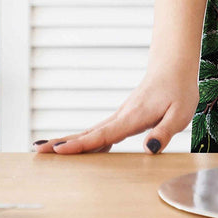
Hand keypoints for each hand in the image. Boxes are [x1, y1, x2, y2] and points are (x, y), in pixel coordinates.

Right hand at [33, 63, 197, 154]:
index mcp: (133, 117)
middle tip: (36, 151)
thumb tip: (148, 150)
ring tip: (45, 151)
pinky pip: (100, 131)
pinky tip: (76, 148)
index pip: (103, 134)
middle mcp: (121, 116)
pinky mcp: (123, 117)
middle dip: (62, 142)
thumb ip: (164, 132)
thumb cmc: (179, 90)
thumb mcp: (180, 113)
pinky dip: (84, 139)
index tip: (59, 151)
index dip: (81, 145)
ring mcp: (120, 116)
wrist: (174, 66)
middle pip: (88, 132)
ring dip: (69, 141)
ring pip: (91, 131)